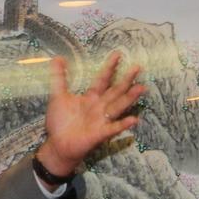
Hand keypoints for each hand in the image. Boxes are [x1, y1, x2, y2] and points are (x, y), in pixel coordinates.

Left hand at [37, 51, 145, 177]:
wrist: (58, 145)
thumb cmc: (60, 121)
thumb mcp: (58, 96)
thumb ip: (59, 77)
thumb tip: (57, 57)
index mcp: (90, 97)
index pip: (102, 79)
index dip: (109, 67)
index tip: (118, 54)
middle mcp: (99, 106)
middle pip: (115, 91)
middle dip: (126, 80)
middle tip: (138, 67)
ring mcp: (101, 120)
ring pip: (118, 106)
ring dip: (129, 98)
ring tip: (142, 88)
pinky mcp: (100, 133)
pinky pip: (113, 128)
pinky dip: (123, 124)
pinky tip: (134, 119)